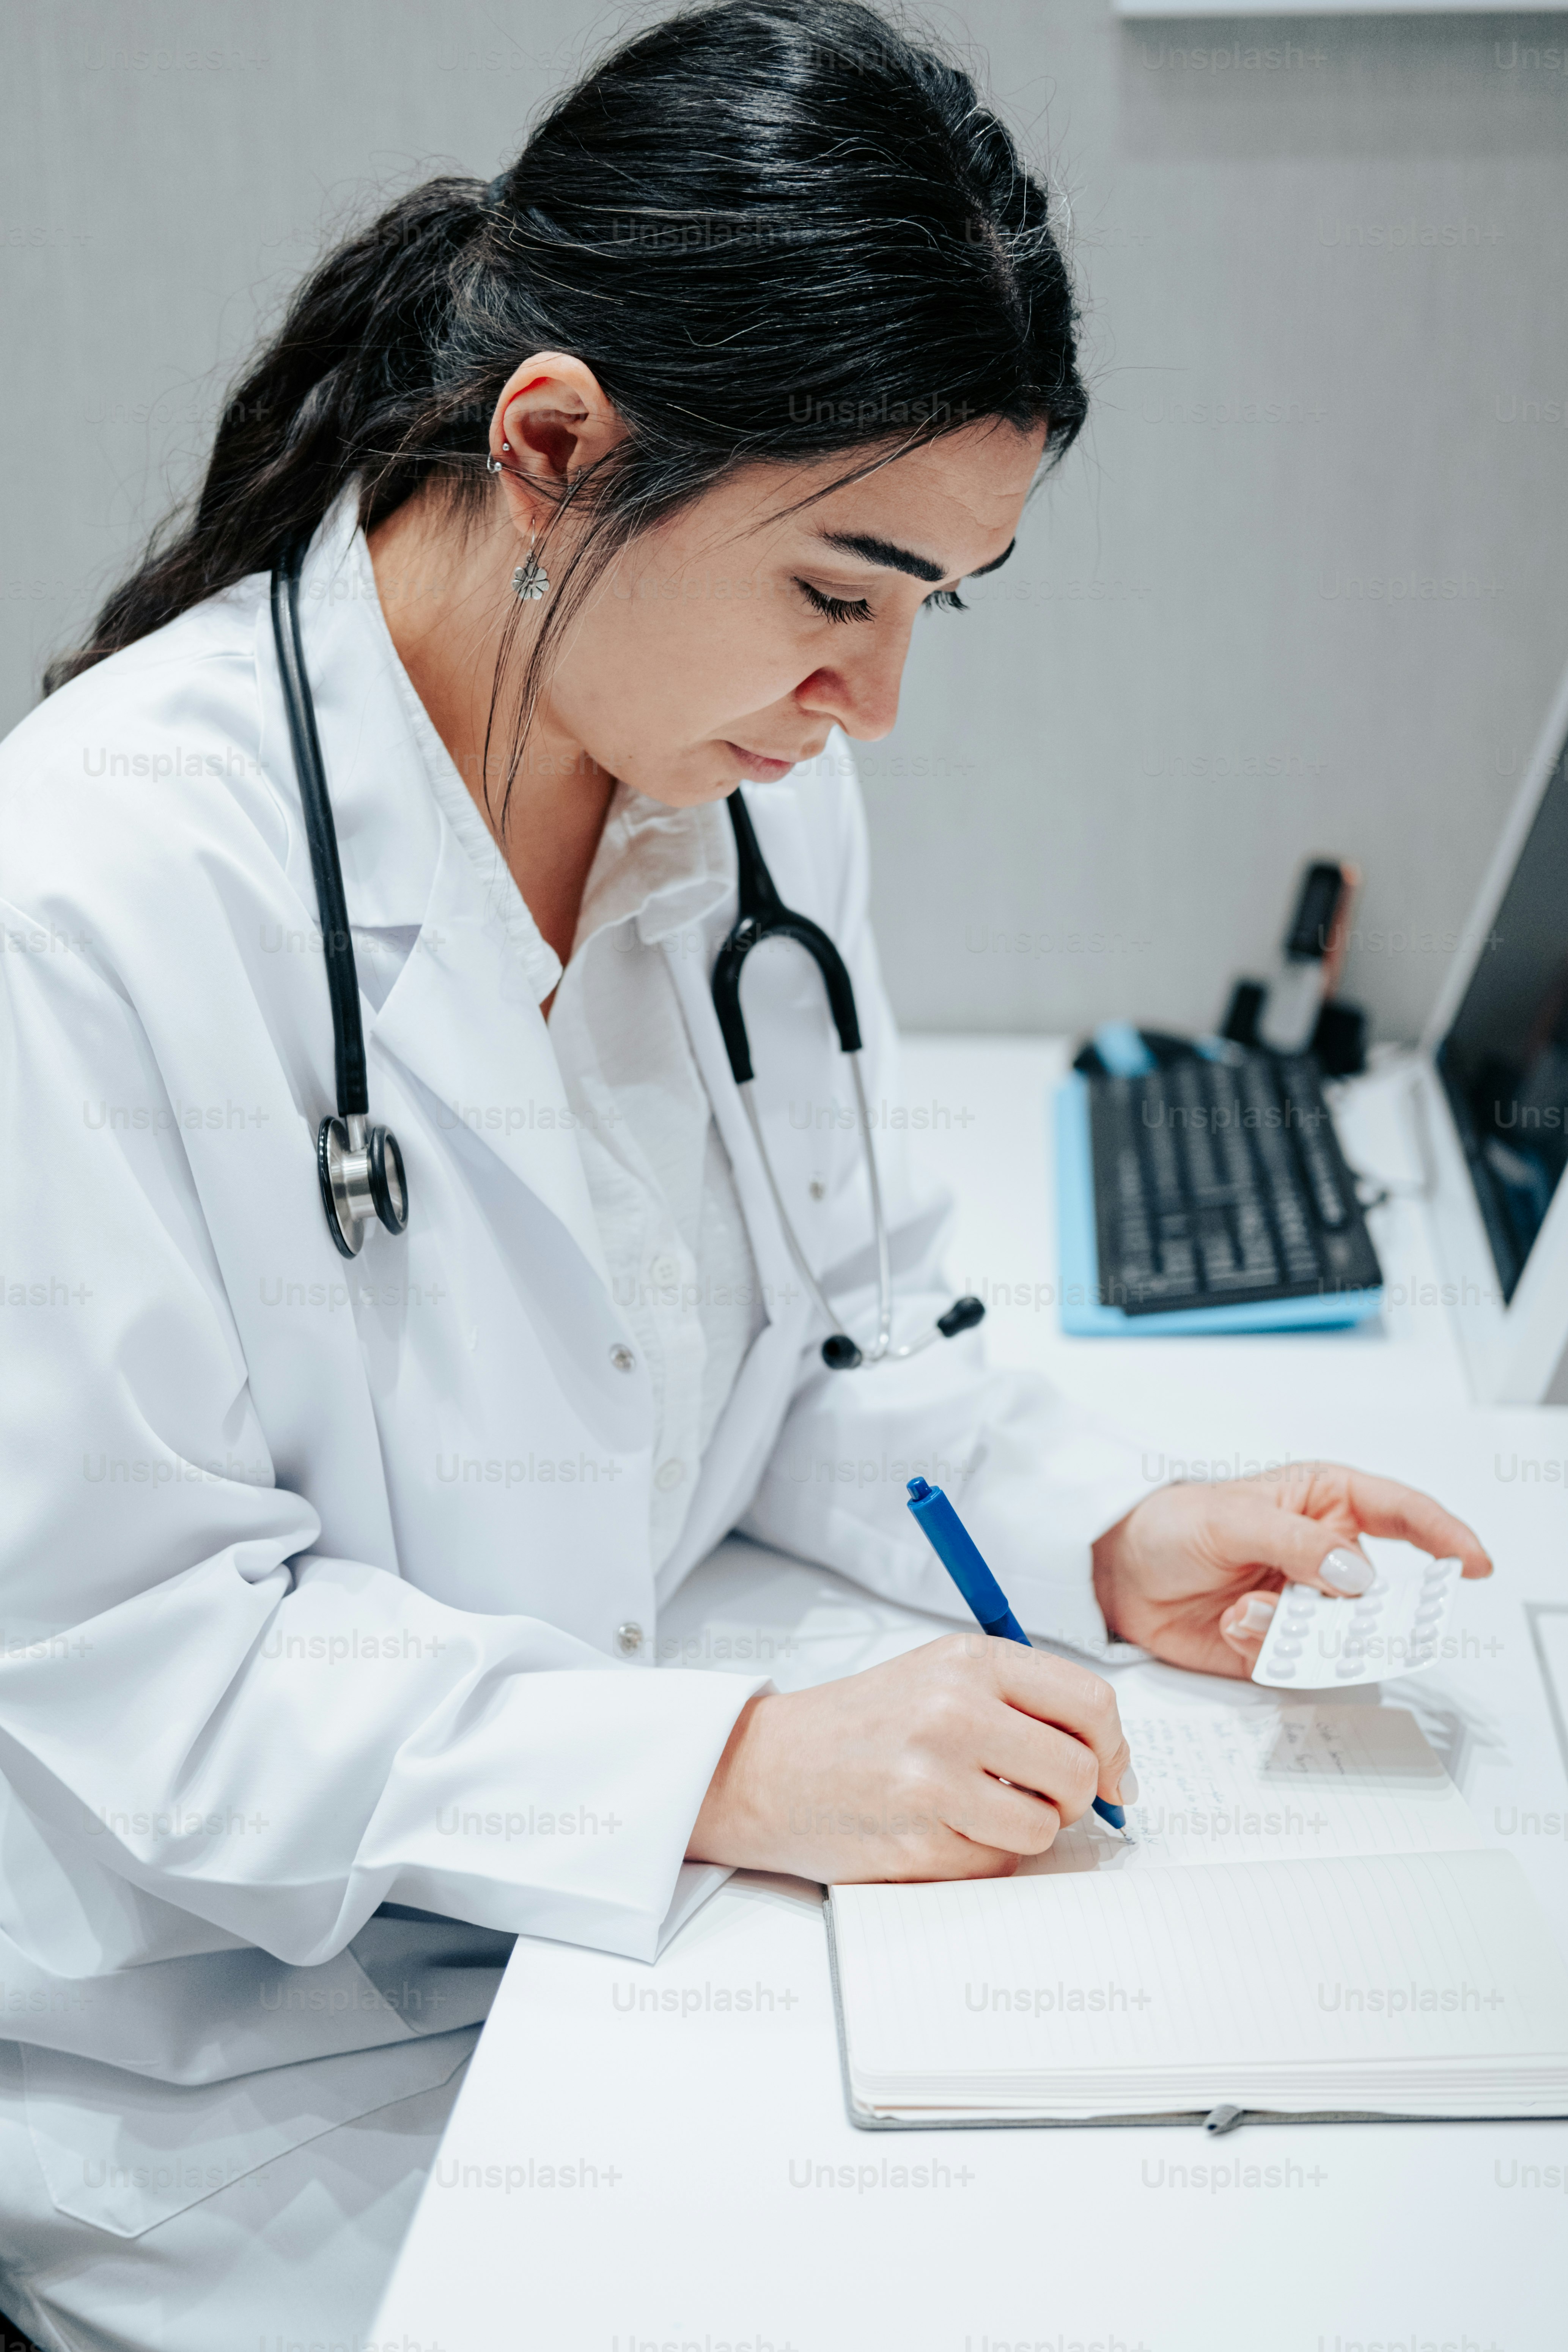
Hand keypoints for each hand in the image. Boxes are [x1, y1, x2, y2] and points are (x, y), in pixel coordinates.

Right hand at [687, 1633, 1132, 1883]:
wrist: (766, 1768)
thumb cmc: (862, 1724)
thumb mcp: (940, 1676)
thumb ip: (1023, 1702)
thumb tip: (1113, 1764)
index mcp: (969, 1661)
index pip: (1090, 1701)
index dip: (1113, 1744)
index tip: (1110, 1769)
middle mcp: (955, 1712)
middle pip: (1078, 1771)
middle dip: (1075, 1797)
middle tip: (1042, 1796)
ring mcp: (935, 1780)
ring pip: (1044, 1828)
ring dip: (1024, 1831)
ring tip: (976, 1810)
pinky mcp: (919, 1842)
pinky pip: (996, 1865)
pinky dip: (980, 1857)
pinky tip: (938, 1831)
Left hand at [1092, 1462, 1492, 1679]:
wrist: (1118, 1571)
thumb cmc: (1169, 1523)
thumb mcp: (1231, 1516)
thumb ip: (1297, 1543)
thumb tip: (1356, 1573)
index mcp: (1323, 1503)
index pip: (1401, 1514)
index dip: (1445, 1536)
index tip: (1474, 1562)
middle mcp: (1323, 1556)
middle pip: (1380, 1592)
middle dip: (1360, 1609)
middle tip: (1330, 1612)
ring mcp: (1304, 1603)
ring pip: (1341, 1633)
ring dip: (1298, 1629)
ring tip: (1246, 1610)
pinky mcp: (1278, 1644)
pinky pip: (1299, 1660)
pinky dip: (1267, 1647)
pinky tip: (1231, 1623)